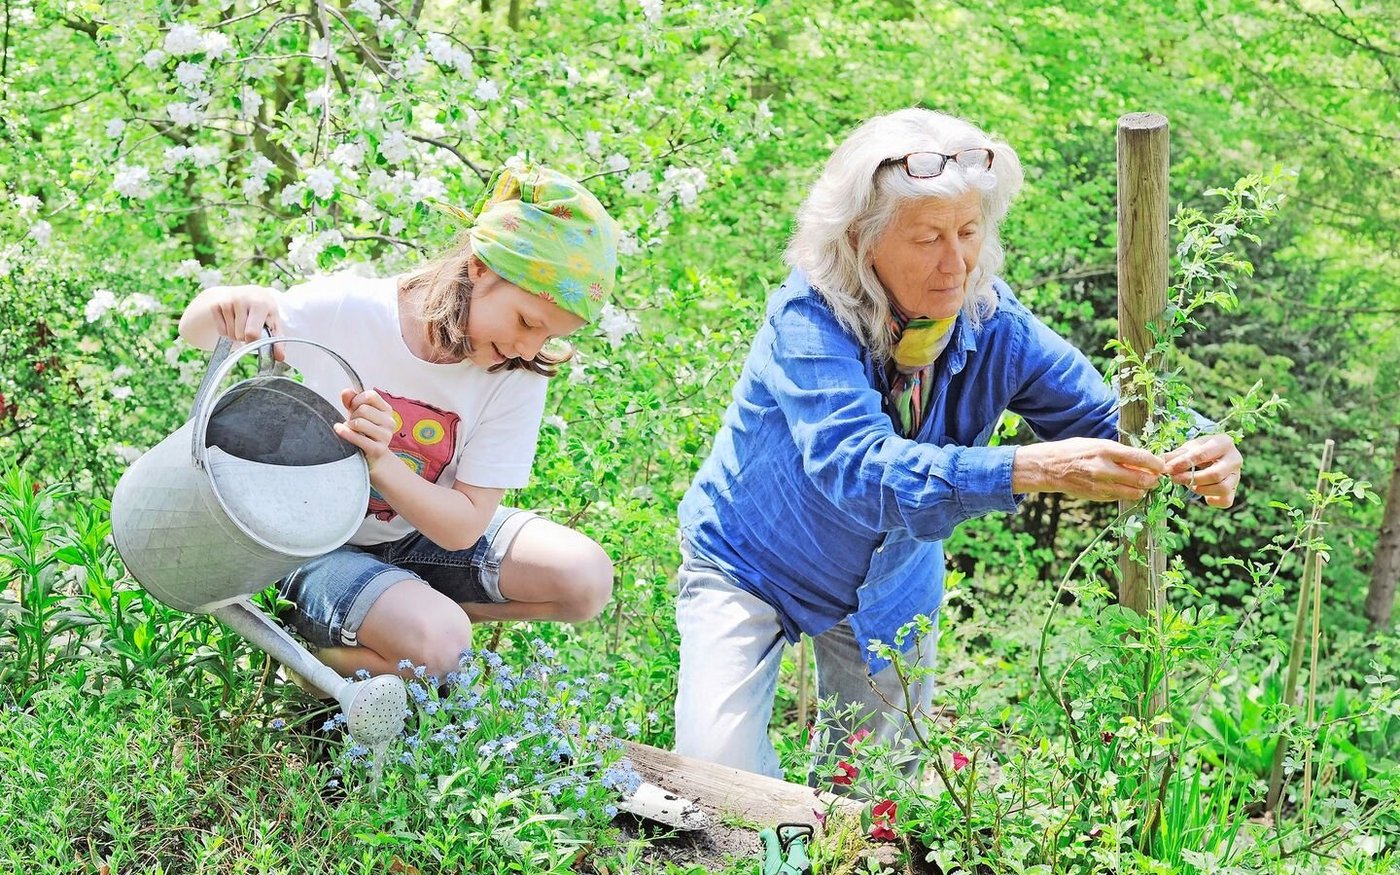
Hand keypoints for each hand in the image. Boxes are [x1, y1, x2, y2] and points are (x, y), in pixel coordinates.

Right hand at [206, 285, 283, 359]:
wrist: (248, 292)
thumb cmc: (264, 310)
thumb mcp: (274, 322)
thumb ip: (278, 341)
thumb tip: (280, 358)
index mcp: (259, 304)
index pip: (252, 333)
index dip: (254, 342)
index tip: (257, 339)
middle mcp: (241, 300)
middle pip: (240, 336)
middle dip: (246, 337)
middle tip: (251, 327)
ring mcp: (227, 302)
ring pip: (230, 334)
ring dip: (237, 334)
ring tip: (243, 322)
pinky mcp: (216, 306)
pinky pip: (221, 331)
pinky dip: (228, 331)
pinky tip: (234, 320)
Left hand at [333, 388, 396, 470]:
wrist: (373, 458)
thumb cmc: (363, 432)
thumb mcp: (357, 414)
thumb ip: (351, 401)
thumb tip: (346, 392)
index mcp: (387, 410)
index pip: (371, 395)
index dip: (357, 399)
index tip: (353, 407)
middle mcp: (390, 422)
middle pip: (363, 409)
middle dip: (352, 415)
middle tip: (351, 422)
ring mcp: (386, 436)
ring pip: (359, 423)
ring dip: (348, 425)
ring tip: (349, 429)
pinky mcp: (378, 449)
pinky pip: (357, 437)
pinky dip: (345, 433)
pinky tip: (339, 430)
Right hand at [1012, 437, 1166, 501]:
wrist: (1048, 467)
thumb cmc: (1074, 451)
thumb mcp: (1097, 444)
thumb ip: (1119, 453)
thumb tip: (1143, 462)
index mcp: (1106, 450)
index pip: (1141, 458)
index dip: (1156, 464)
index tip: (1161, 465)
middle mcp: (1104, 468)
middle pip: (1142, 479)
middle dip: (1153, 479)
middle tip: (1155, 477)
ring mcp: (1100, 485)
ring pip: (1134, 492)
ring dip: (1142, 489)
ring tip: (1142, 483)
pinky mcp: (1097, 496)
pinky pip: (1120, 498)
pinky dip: (1127, 494)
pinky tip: (1125, 487)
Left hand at [1162, 433, 1241, 508]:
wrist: (1214, 456)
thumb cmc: (1199, 450)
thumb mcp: (1188, 448)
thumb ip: (1176, 455)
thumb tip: (1161, 462)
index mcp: (1224, 443)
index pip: (1203, 455)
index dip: (1183, 463)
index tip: (1168, 468)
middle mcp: (1235, 459)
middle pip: (1215, 474)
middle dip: (1191, 479)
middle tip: (1175, 479)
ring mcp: (1237, 476)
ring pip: (1222, 488)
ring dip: (1201, 489)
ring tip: (1189, 484)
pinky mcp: (1235, 490)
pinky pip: (1225, 501)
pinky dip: (1212, 500)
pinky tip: (1203, 495)